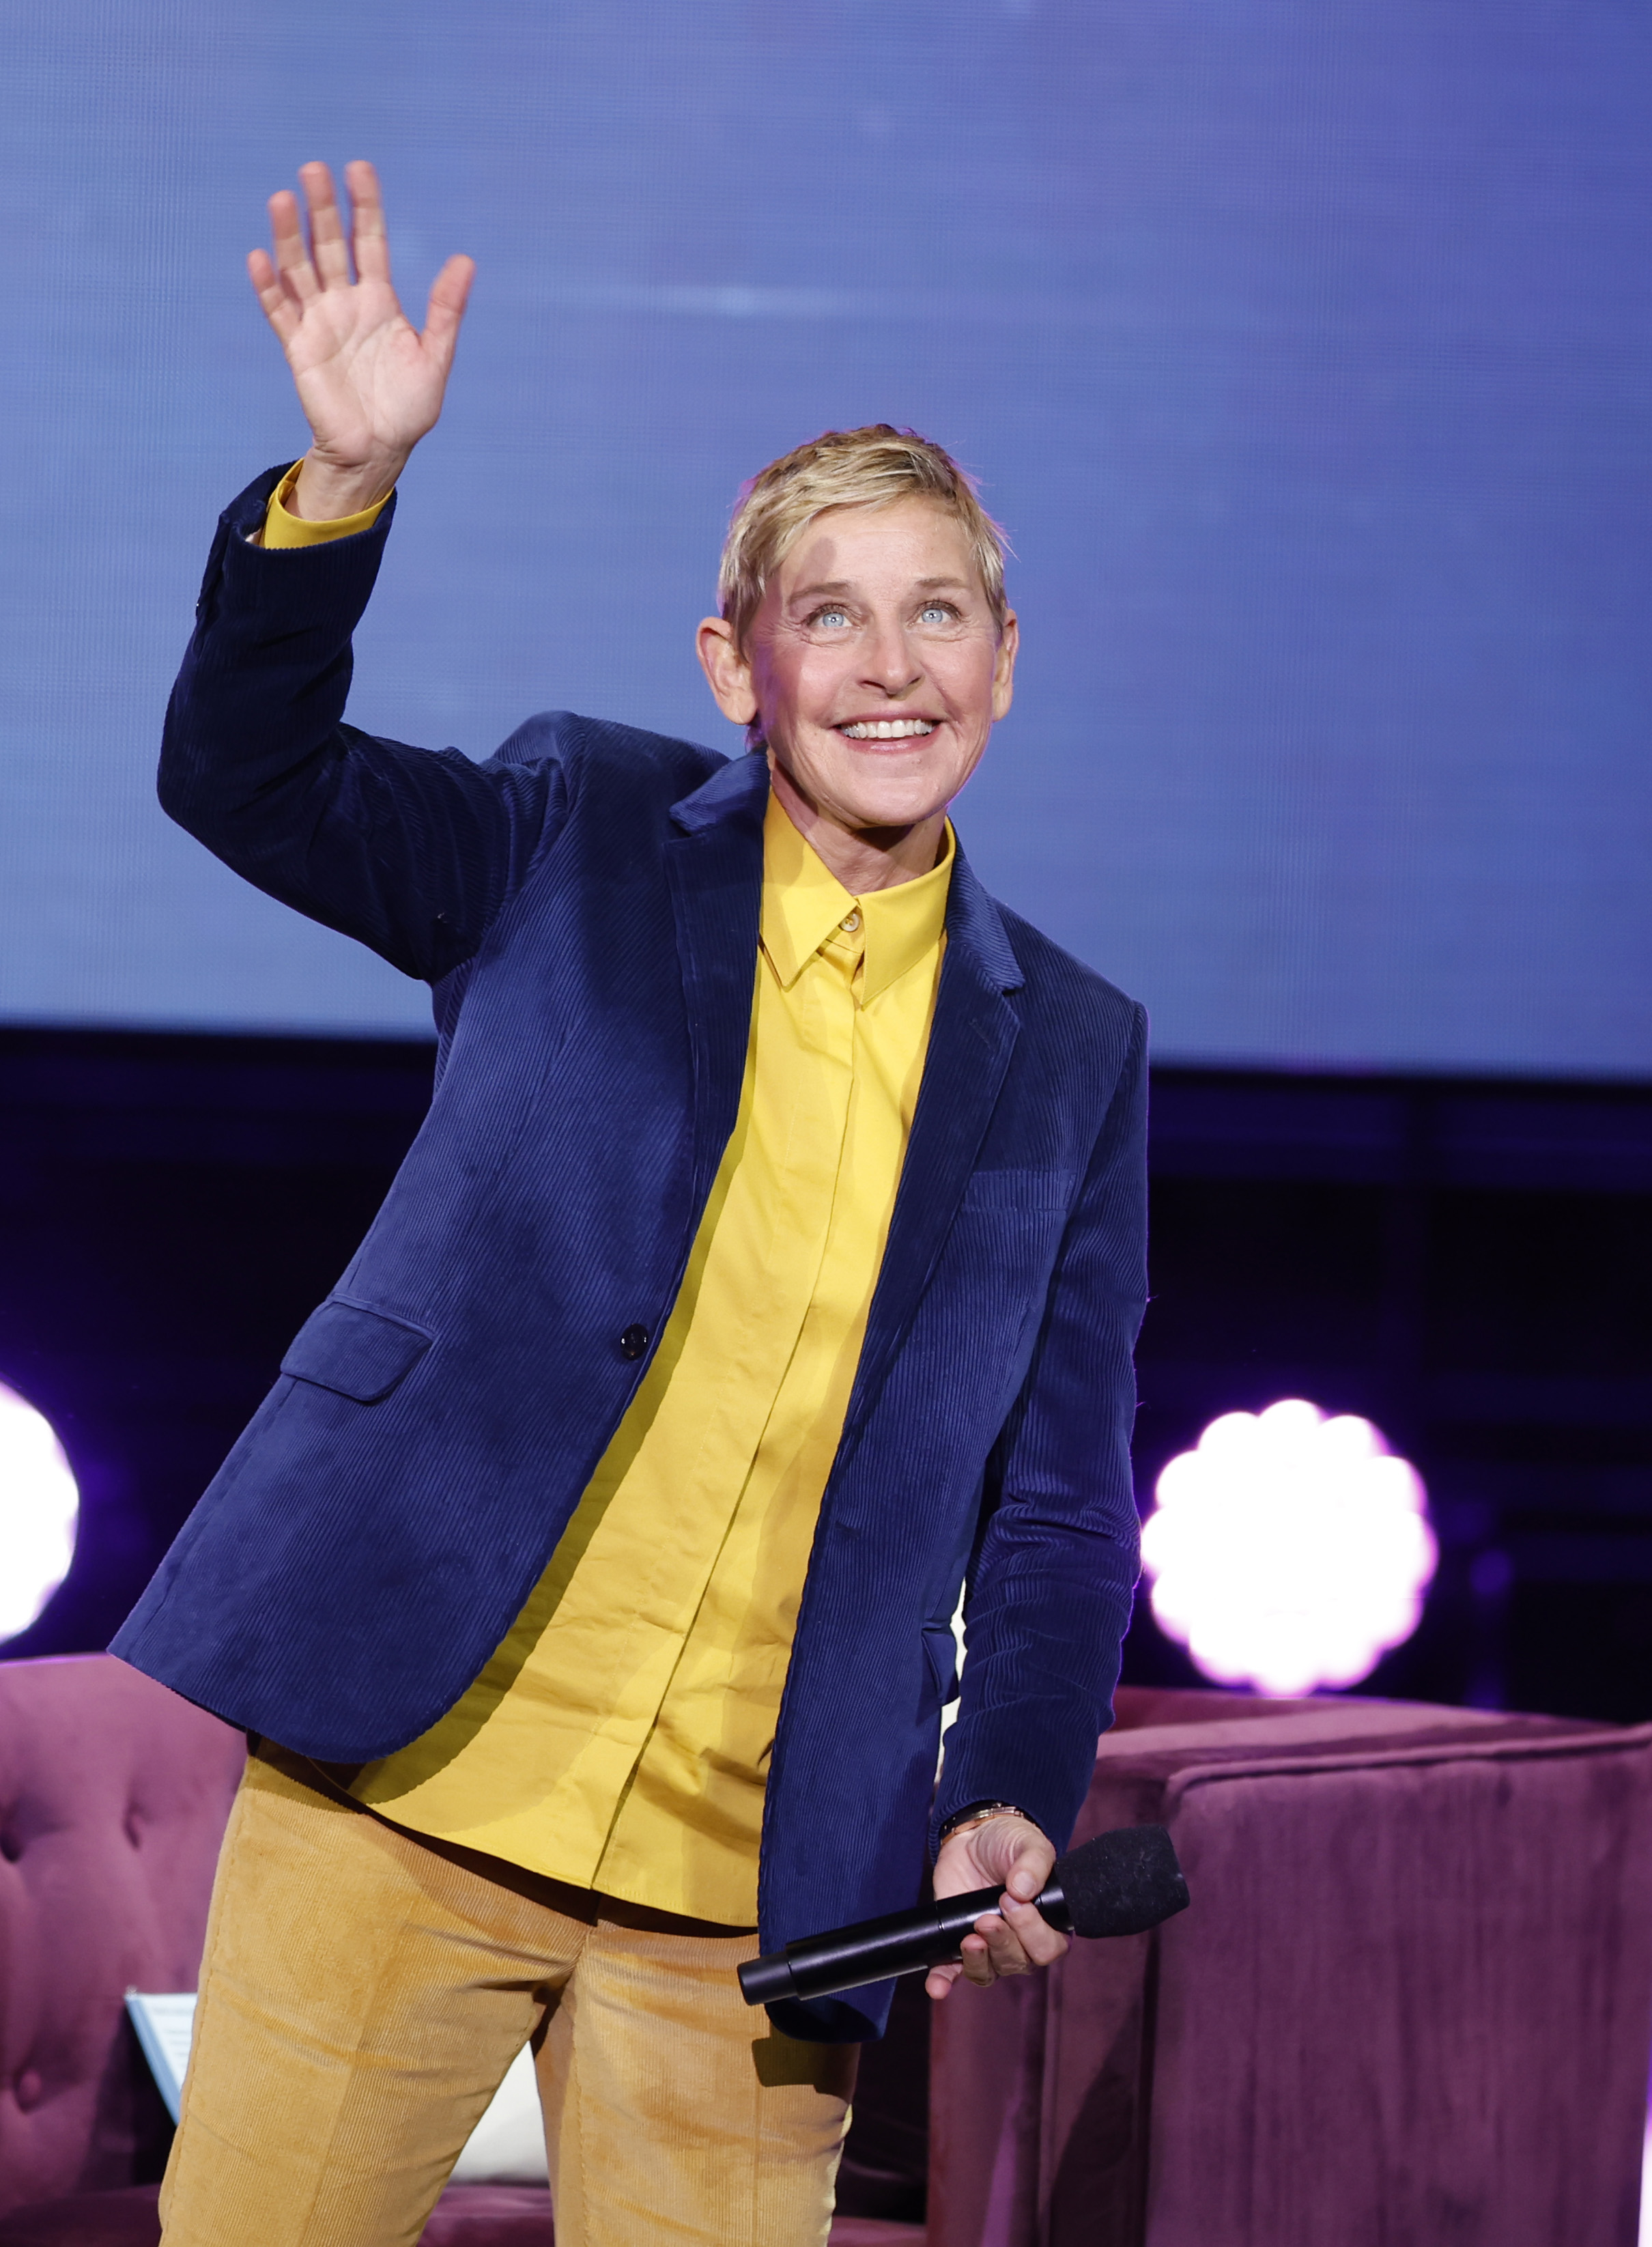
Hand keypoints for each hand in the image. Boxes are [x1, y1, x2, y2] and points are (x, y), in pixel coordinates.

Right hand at [248, 161, 473, 520]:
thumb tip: (465, 259)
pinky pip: (279, 312)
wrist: (379, 451)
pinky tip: (261, 258)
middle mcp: (345, 303)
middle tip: (314, 169)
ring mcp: (319, 323)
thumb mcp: (435, 357)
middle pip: (328, 244)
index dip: (364, 206)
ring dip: (289, 235)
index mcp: (379, 300)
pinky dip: (269, 286)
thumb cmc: (409, 409)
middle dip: (322, 208)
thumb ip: (446, 310)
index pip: (368, 241)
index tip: (359, 169)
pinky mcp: (298, 349)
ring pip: (299, 269)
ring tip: (282, 198)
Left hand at [924, 1812, 1068, 2000]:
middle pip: (1018, 1963)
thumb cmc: (1010, 1842)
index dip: (1033, 1933)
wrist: (974, 1836)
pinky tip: (937, 1987)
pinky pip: (952, 1971)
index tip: (1015, 1903)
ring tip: (969, 1938)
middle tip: (987, 1917)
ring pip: (988, 1972)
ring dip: (977, 1961)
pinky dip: (944, 1981)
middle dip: (1002, 1942)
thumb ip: (1035, 1862)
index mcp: (1046, 1923)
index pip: (1048, 1948)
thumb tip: (1023, 1889)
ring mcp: (989, 1946)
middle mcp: (1020, 1942)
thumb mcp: (1029, 1843)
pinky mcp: (958, 1943)